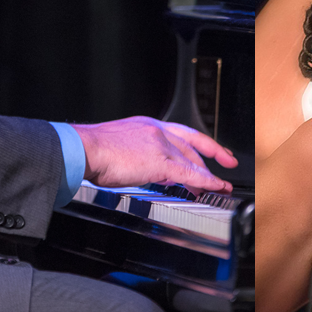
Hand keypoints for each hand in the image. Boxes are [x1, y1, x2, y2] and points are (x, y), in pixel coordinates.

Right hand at [73, 116, 237, 193]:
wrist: (84, 148)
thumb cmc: (91, 149)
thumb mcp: (118, 143)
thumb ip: (134, 151)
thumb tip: (139, 165)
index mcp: (146, 125)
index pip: (181, 133)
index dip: (199, 141)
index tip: (211, 148)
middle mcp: (157, 131)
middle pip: (192, 145)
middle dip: (212, 155)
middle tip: (226, 164)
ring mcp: (161, 145)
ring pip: (193, 161)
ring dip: (210, 175)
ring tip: (221, 186)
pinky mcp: (160, 162)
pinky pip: (190, 173)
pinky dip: (207, 181)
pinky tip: (215, 187)